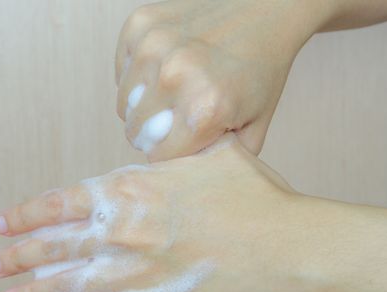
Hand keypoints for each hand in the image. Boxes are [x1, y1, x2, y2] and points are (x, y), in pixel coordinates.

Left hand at [0, 135, 315, 291]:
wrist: (282, 243)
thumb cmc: (252, 195)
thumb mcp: (212, 152)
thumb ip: (179, 149)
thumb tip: (173, 136)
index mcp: (131, 191)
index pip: (59, 204)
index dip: (26, 215)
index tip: (2, 223)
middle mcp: (120, 232)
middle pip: (53, 247)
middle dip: (19, 256)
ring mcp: (132, 272)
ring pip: (65, 287)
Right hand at [115, 0, 323, 159]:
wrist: (266, 10)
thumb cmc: (260, 70)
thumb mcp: (255, 127)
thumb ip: (221, 162)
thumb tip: (187, 180)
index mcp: (204, 108)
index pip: (158, 158)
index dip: (172, 155)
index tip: (184, 144)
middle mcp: (173, 76)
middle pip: (136, 133)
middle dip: (156, 133)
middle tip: (179, 118)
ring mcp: (153, 46)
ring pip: (124, 105)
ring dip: (144, 106)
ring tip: (173, 93)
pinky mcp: (139, 25)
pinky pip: (121, 72)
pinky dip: (137, 76)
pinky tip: (164, 68)